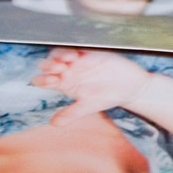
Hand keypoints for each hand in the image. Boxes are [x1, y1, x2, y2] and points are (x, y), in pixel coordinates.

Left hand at [32, 47, 151, 123]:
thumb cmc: (108, 97)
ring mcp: (77, 61)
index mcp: (64, 84)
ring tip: (63, 62)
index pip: (44, 80)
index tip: (51, 82)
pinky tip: (75, 57)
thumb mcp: (87, 107)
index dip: (42, 79)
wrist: (129, 87)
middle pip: (48, 65)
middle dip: (48, 65)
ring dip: (58, 56)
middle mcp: (67, 72)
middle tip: (56, 70)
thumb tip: (54, 124)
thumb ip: (70, 114)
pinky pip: (76, 48)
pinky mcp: (88, 53)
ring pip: (59, 54)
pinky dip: (72, 50)